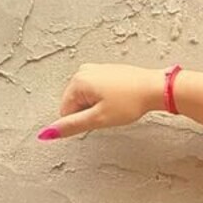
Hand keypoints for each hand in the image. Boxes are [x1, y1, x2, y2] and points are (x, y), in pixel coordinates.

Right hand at [37, 63, 160, 140]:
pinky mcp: (108, 71)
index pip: (65, 112)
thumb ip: (71, 126)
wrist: (155, 88)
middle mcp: (83, 71)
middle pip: (75, 104)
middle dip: (90, 113)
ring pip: (88, 98)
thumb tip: (47, 133)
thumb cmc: (130, 101)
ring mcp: (96, 69)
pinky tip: (121, 99)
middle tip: (109, 113)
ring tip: (117, 106)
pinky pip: (98, 91)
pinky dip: (107, 99)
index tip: (100, 118)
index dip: (82, 121)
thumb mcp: (98, 118)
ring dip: (99, 106)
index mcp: (77, 81)